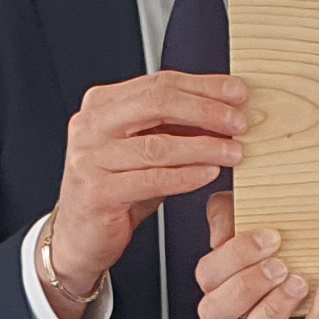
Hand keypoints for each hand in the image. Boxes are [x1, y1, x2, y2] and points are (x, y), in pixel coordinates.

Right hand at [45, 66, 250, 318]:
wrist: (81, 235)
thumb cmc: (116, 189)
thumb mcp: (143, 148)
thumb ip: (173, 126)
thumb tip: (224, 109)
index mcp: (102, 104)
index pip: (159, 83)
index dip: (203, 86)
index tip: (236, 92)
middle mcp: (91, 125)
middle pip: (156, 103)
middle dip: (205, 110)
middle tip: (238, 121)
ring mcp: (89, 158)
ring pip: (158, 145)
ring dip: (203, 146)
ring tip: (233, 151)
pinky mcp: (97, 192)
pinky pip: (152, 180)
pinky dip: (186, 176)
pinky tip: (209, 173)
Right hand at [196, 197, 318, 318]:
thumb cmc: (309, 250)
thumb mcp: (270, 220)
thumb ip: (235, 213)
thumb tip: (223, 229)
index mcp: (227, 286)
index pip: (207, 277)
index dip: (232, 257)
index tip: (270, 236)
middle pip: (213, 313)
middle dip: (244, 286)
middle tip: (280, 264)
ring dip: (272, 309)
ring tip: (301, 281)